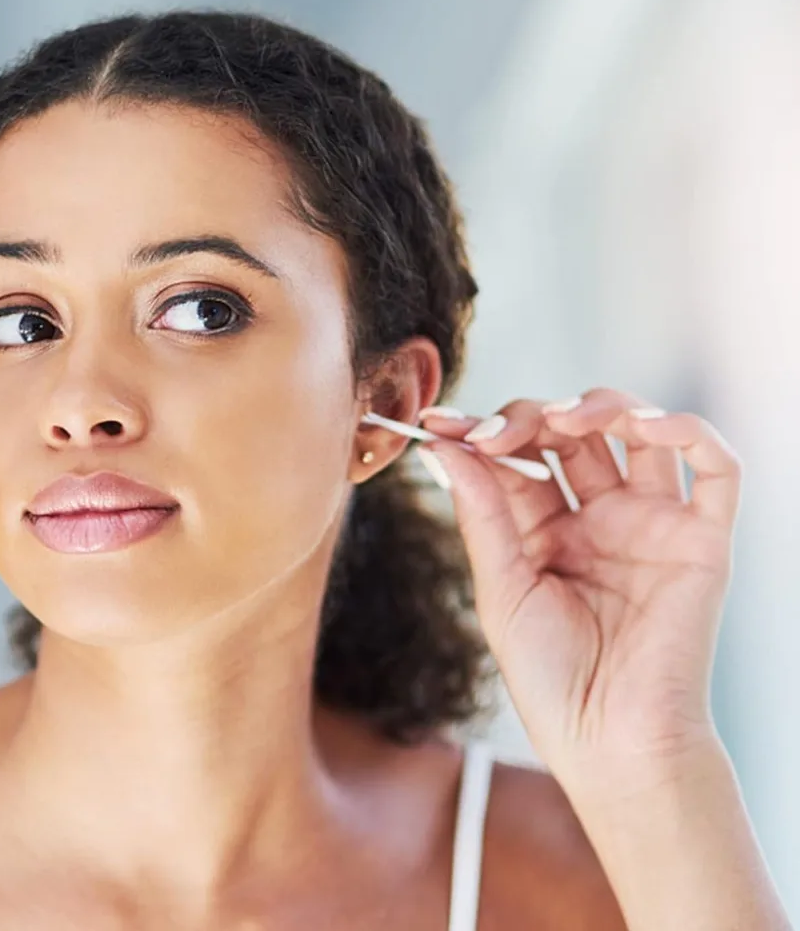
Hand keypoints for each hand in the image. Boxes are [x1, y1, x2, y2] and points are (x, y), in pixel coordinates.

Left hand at [421, 389, 741, 798]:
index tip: (439, 420)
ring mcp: (650, 523)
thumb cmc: (552, 680)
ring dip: (604, 407)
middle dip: (532, 418)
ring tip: (567, 419)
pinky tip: (648, 426)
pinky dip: (689, 432)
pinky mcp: (701, 539)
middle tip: (496, 432)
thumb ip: (483, 514)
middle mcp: (598, 518)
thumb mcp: (502, 590)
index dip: (482, 433)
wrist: (612, 744)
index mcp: (545, 531)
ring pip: (638, 433)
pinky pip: (714, 468)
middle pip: (571, 435)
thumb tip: (445, 446)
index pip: (518, 458)